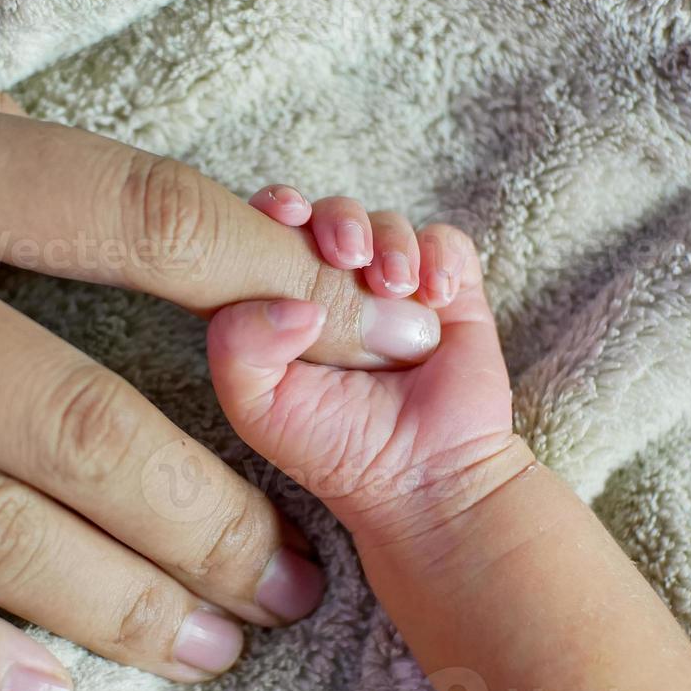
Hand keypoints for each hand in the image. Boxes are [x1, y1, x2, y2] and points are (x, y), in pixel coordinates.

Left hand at [210, 186, 521, 546]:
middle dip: (337, 220)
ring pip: (386, 223)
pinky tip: (433, 295)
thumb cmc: (328, 447)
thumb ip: (238, 345)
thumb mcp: (256, 405)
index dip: (274, 208)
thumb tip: (292, 300)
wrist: (417, 482)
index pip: (267, 229)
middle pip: (330, 212)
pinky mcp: (452, 294)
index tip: (286, 217)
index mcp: (280, 298)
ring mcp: (394, 287)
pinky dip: (438, 256)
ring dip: (390, 241)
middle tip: (346, 253)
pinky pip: (447, 244)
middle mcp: (336, 283)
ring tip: (393, 288)